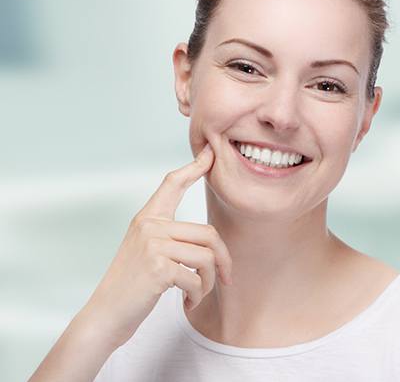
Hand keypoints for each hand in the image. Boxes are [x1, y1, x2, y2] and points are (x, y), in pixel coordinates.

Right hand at [81, 143, 232, 348]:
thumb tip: (209, 239)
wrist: (104, 315)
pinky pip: (196, 278)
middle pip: (209, 233)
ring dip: (209, 282)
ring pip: (207, 257)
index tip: (210, 154)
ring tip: (197, 294)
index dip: (194, 167)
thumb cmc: (131, 286)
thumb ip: (168, 237)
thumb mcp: (145, 251)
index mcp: (147, 218)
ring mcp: (153, 245)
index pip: (172, 183)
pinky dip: (197, 295)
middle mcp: (149, 226)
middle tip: (225, 278)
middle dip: (224, 260)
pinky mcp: (158, 268)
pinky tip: (188, 303)